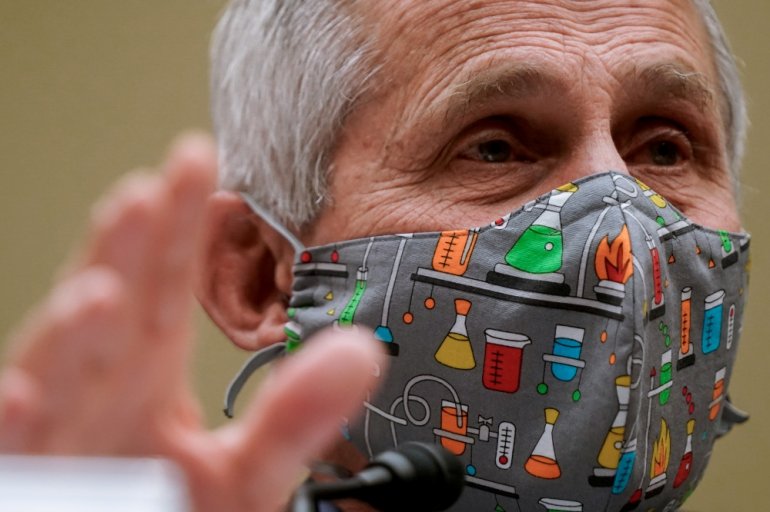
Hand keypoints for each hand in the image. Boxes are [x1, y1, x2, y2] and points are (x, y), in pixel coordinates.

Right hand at [0, 134, 383, 511]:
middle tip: (150, 194)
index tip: (197, 160)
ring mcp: (63, 434)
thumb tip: (360, 352)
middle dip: (127, 252)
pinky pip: (14, 451)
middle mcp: (101, 391)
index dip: (179, 226)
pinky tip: (19, 393)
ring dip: (72, 331)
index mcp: (148, 374)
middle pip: (111, 308)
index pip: (163, 285)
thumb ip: (295, 414)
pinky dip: (13, 424)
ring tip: (99, 292)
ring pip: (58, 373)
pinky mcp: (34, 479)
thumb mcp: (246, 472)